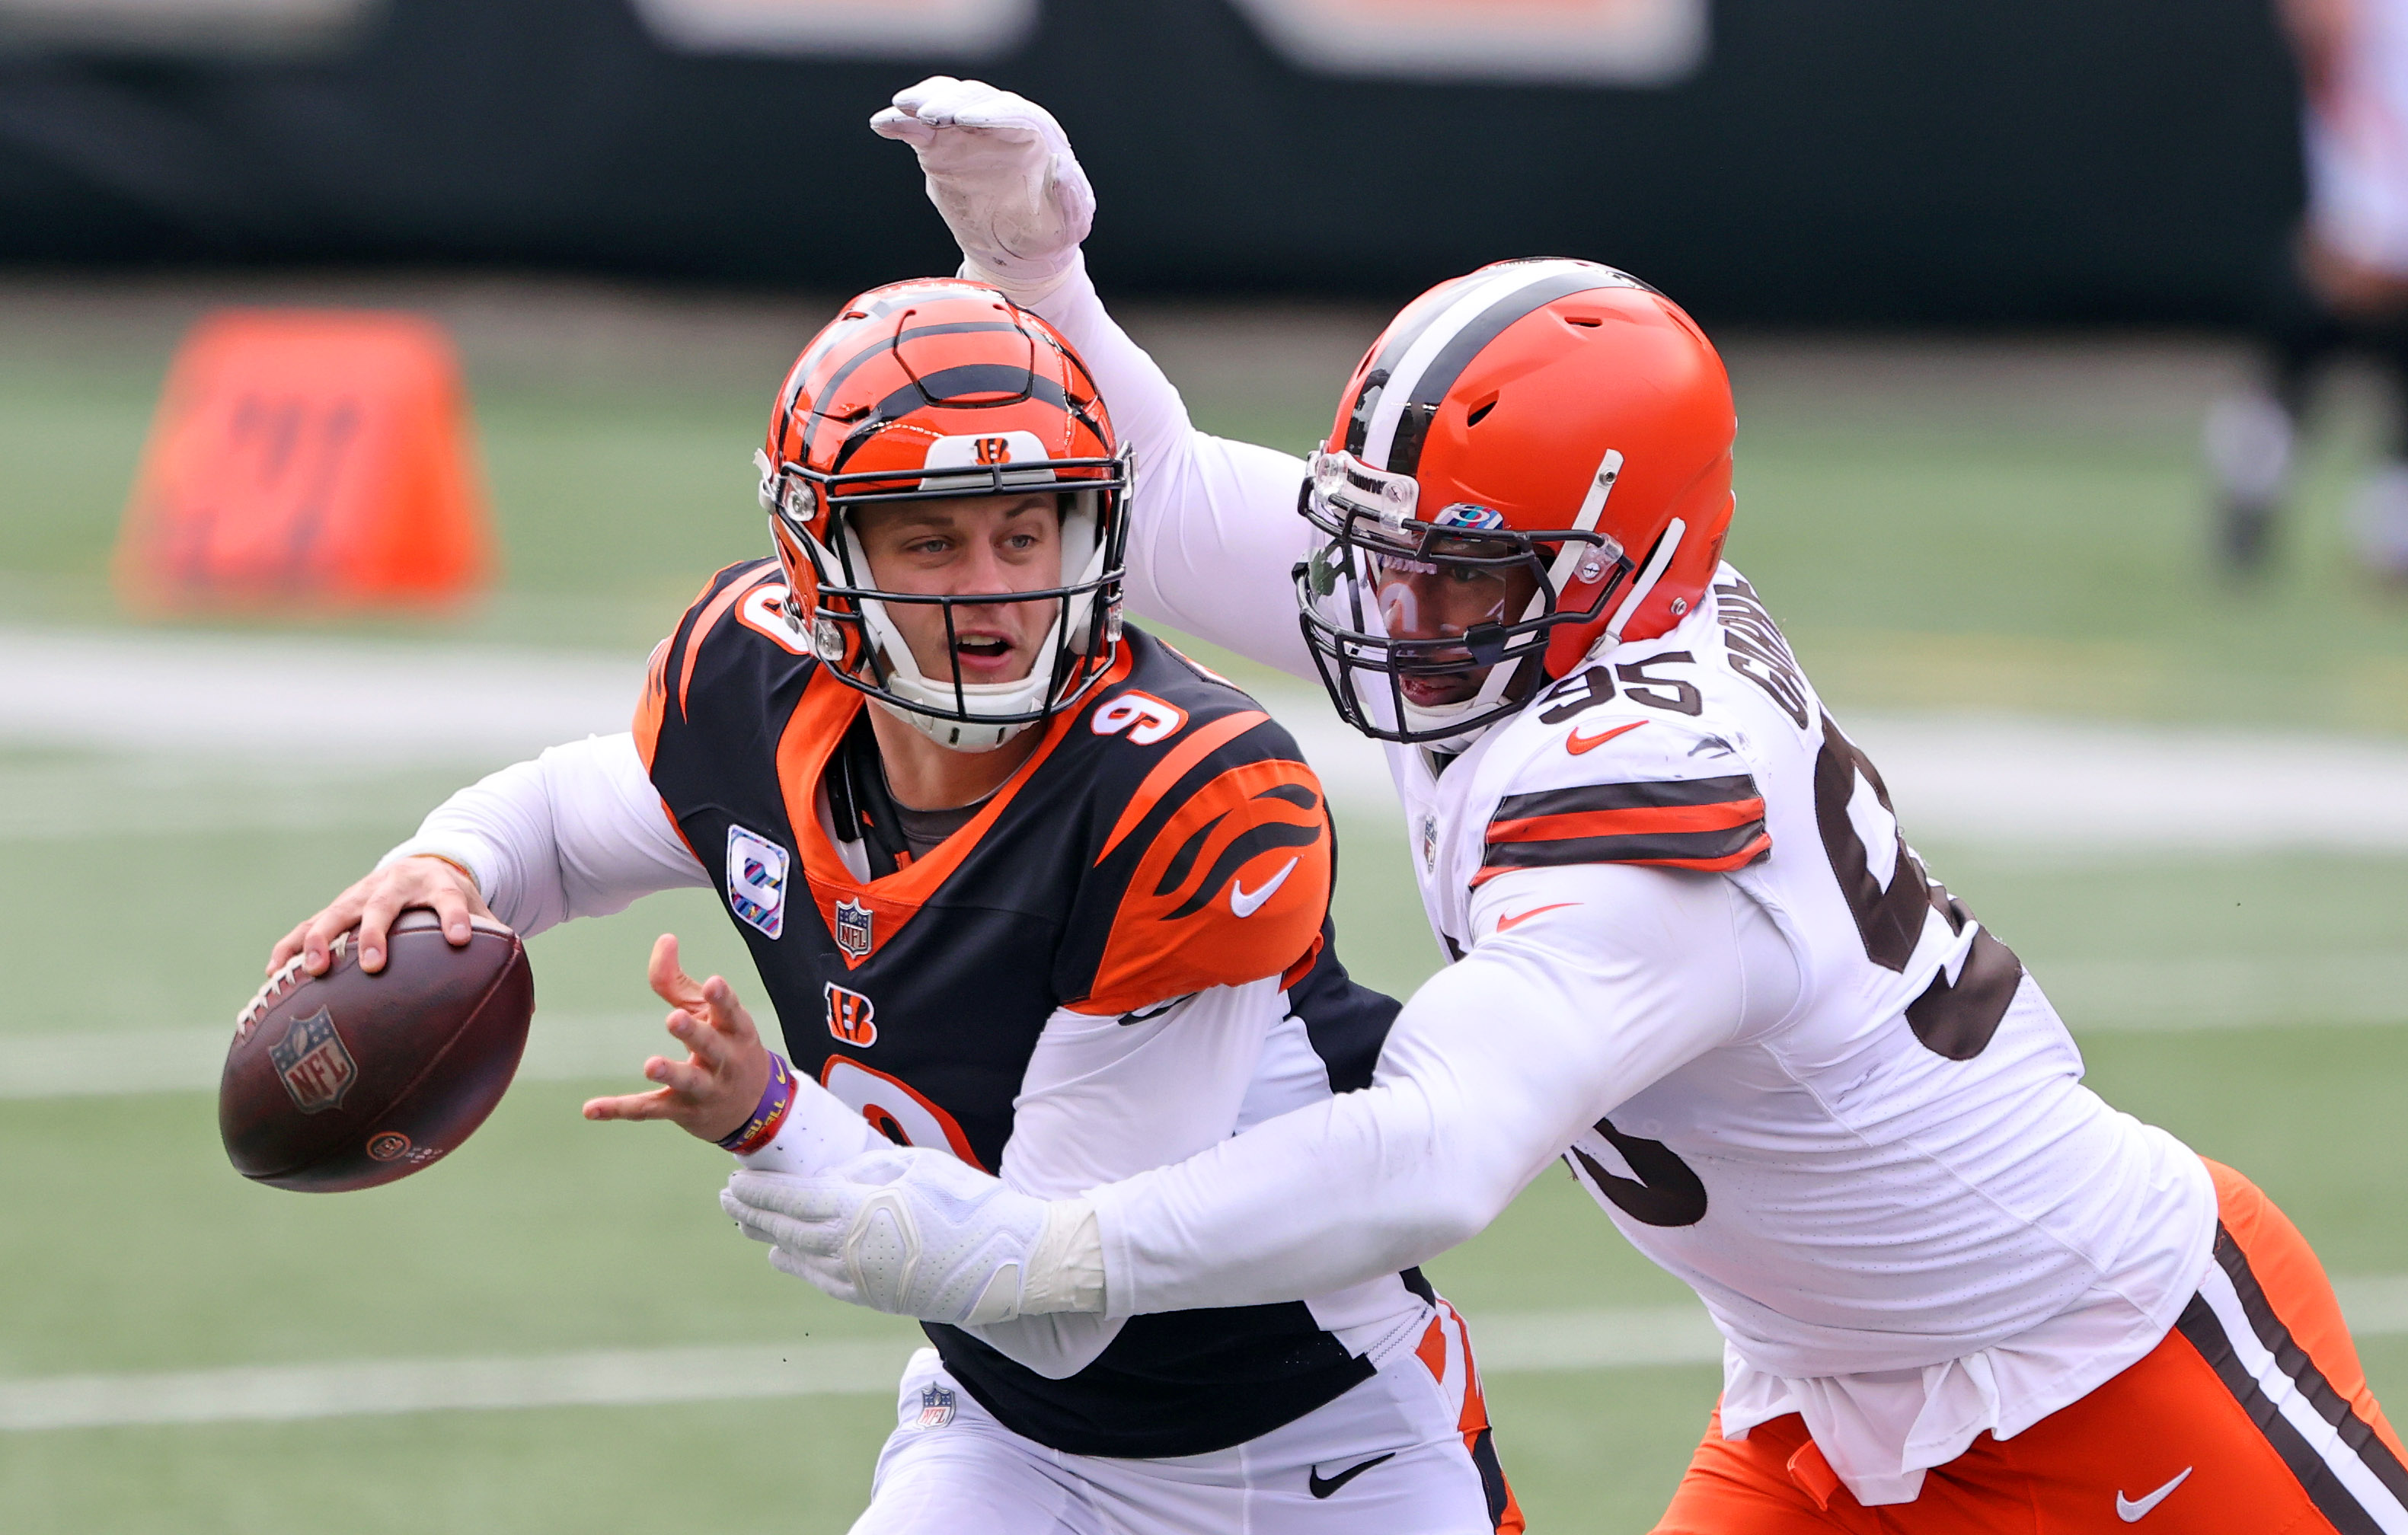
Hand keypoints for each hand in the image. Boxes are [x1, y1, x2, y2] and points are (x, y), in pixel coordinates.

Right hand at [268, 854, 494, 977]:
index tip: (463, 939)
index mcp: (440, 887)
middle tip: (373, 965)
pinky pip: (303, 929)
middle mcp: (395, 887)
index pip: (451, 900)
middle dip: (376, 933)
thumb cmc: (455, 904)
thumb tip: (528, 1008)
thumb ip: (499, 953)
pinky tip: (271, 979)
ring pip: (335, 913)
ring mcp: (359, 896)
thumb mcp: (482, 918)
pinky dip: (288, 950)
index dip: (458, 917)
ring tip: (313, 971)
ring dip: (322, 940)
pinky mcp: (334, 910)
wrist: (426, 866)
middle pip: (383, 906)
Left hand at [582, 934, 771, 1142]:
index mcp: (734, 1031)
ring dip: (670, 1073)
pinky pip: (650, 1109)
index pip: (731, 1012)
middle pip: (710, 1046)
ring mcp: (705, 1089)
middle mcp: (724, 1061)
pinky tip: (591, 1108)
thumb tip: (665, 939)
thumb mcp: (708, 1014)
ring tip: (651, 1065)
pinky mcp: (682, 1110)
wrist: (755, 1108)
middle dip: (694, 1033)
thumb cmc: (725, 1046)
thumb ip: (679, 981)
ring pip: (687, 1081)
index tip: (714, 983)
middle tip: (675, 1018)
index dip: (722, 998)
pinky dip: (620, 1109)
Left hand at [722, 1148, 1081, 1325]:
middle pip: (785, 1229)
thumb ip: (868, 1168)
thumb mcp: (917, 1165)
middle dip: (752, 1213)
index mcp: (857, 1208)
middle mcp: (849, 1248)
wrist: (1008, 1260)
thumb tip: (832, 1174)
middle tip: (729, 1200)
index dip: (758, 1190)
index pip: (791, 1198)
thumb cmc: (968, 1201)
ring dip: (770, 1239)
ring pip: (800, 1259)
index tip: (734, 1180)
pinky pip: (825, 1282)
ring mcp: (861, 1279)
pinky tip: (788, 1257)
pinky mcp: (876, 1299)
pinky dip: (801, 1267)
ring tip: (750, 1228)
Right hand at [870, 76, 1093, 291]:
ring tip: (902, 109)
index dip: (987, 113)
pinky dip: (901, 123)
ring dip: (923, 102)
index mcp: (1038, 135)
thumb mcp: (1072, 223)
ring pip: (946, 101)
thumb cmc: (1050, 233)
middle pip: (975, 98)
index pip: (1012, 113)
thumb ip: (1072, 196)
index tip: (964, 121)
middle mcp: (1002, 124)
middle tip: (929, 115)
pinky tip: (883, 124)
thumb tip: (1060, 165)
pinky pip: (920, 128)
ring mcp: (969, 133)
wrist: (1021, 250)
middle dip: (951, 104)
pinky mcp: (942, 147)